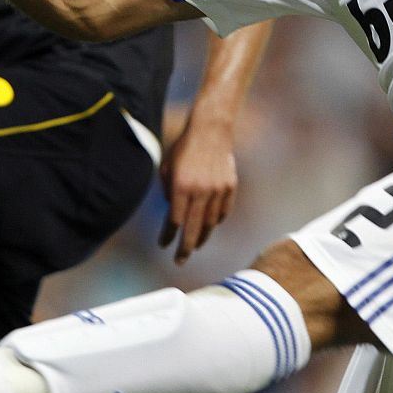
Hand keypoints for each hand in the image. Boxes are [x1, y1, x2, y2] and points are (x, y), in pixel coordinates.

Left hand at [157, 119, 236, 264]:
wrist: (211, 131)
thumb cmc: (184, 148)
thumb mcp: (167, 167)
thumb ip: (168, 191)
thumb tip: (173, 212)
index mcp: (181, 187)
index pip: (174, 221)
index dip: (167, 236)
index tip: (163, 245)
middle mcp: (200, 191)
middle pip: (192, 229)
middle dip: (185, 248)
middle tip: (180, 261)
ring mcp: (217, 190)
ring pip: (210, 223)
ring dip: (201, 237)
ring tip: (195, 245)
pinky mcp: (230, 187)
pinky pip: (223, 212)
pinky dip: (215, 222)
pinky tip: (209, 226)